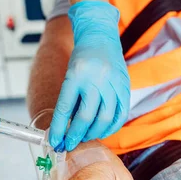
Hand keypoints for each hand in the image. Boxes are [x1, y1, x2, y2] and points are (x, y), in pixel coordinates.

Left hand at [49, 1, 129, 151]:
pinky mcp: (125, 86)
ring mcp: (113, 82)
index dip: (59, 128)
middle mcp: (96, 78)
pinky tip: (103, 131)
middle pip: (86, 116)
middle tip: (70, 144)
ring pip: (105, 118)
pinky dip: (112, 126)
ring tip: (86, 137)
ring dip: (94, 133)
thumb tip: (65, 130)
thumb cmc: (82, 58)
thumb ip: (70, 101)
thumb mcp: (70, 75)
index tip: (55, 141)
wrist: (100, 35)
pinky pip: (121, 113)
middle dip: (76, 135)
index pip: (65, 108)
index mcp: (76, 74)